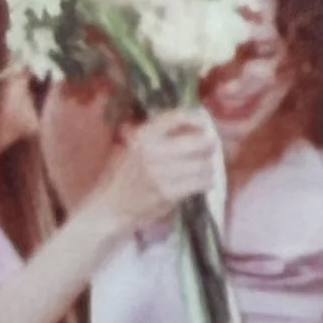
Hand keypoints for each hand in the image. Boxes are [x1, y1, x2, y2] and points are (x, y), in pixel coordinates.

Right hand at [97, 107, 218, 232]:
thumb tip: (198, 122)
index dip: (196, 118)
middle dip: (211, 145)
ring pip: (204, 164)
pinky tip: (204, 182)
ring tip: (207, 168)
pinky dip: (207, 181)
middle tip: (212, 149)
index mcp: (143, 135)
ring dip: (210, 166)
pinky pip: (200, 183)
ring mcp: (159, 172)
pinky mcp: (167, 192)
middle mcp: (151, 150)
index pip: (176, 117)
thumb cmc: (126, 175)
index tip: (205, 122)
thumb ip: (162, 135)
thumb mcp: (137, 146)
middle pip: (199, 141)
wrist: (111, 206)